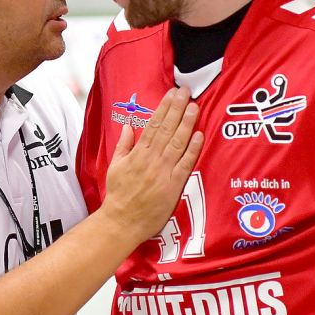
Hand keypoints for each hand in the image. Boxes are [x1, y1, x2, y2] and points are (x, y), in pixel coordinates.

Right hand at [98, 87, 203, 244]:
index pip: (153, 125)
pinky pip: (185, 164)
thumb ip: (123, 145)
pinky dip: (192, 149)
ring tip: (194, 107)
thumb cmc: (118, 195)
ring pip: (177, 143)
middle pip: (167, 129)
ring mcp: (163, 172)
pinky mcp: (173, 186)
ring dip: (187, 123)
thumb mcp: (114, 166)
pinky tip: (199, 135)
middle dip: (177, 108)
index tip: (172, 94)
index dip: (164, 108)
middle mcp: (151, 160)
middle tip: (186, 91)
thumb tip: (128, 126)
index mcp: (137, 154)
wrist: (121, 222)